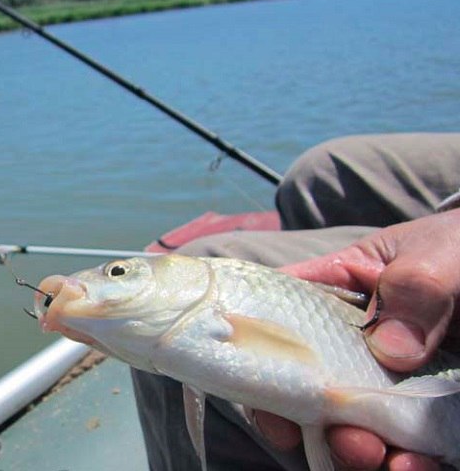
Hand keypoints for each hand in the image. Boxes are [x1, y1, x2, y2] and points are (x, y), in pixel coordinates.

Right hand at [257, 209, 459, 469]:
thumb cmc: (459, 250)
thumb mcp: (438, 255)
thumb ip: (412, 287)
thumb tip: (390, 349)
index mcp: (334, 295)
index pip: (277, 318)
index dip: (259, 353)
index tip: (269, 395)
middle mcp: (349, 346)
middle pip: (307, 386)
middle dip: (313, 420)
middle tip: (347, 437)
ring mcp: (386, 386)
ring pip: (350, 427)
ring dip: (352, 451)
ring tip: (378, 457)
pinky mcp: (422, 417)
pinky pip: (404, 449)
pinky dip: (404, 465)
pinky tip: (415, 465)